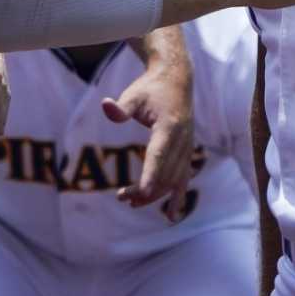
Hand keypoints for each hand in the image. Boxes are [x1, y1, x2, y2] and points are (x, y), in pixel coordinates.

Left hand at [102, 46, 193, 212]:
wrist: (177, 79)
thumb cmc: (150, 87)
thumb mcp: (133, 95)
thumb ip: (121, 107)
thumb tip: (106, 106)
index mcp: (169, 126)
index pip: (159, 155)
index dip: (151, 175)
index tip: (142, 193)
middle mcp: (182, 139)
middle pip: (165, 172)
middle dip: (146, 190)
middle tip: (122, 198)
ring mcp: (187, 147)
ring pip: (174, 179)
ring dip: (156, 194)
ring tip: (131, 203)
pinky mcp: (188, 151)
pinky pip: (184, 178)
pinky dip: (178, 197)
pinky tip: (171, 216)